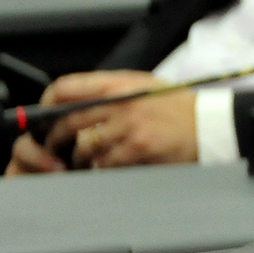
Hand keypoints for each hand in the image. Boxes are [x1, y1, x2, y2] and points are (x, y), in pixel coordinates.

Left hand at [4, 71, 197, 173]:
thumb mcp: (143, 86)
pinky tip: (105, 168)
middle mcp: (120, 102)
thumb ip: (110, 92)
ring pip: (85, 145)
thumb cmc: (179, 106)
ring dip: (79, 158)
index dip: (47, 103)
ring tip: (81, 161)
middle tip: (54, 147)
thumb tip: (77, 105)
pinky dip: (102, 168)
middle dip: (55, 138)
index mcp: (117, 84)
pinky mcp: (139, 148)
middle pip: (68, 120)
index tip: (42, 115)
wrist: (211, 124)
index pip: (66, 87)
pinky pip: (107, 163)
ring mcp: (129, 126)